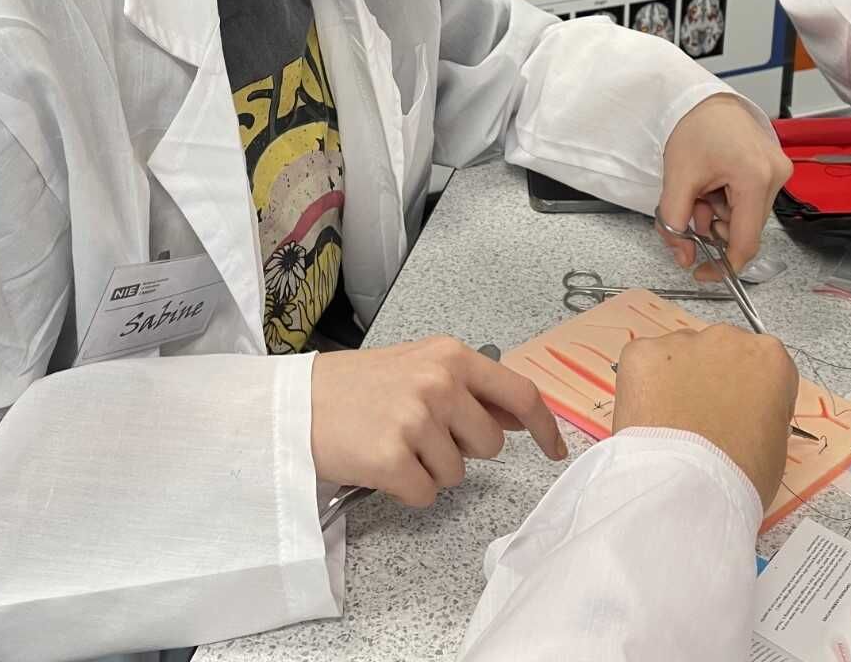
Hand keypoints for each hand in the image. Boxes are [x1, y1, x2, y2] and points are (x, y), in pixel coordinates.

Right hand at [311, 337, 566, 507]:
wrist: (295, 404)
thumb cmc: (356, 387)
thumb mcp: (418, 367)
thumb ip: (469, 388)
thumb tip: (521, 415)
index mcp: (451, 356)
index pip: (521, 393)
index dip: (544, 427)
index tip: (555, 449)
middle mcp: (439, 383)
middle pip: (489, 445)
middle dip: (461, 449)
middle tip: (418, 434)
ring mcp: (416, 421)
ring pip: (456, 474)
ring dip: (429, 470)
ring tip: (392, 444)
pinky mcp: (392, 459)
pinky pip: (426, 495)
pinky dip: (406, 490)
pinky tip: (380, 465)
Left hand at [612, 324, 798, 506]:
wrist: (686, 487)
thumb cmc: (736, 474)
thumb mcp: (776, 446)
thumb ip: (764, 414)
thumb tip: (745, 417)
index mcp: (769, 359)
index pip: (762, 368)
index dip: (748, 395)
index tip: (738, 415)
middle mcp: (727, 340)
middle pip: (719, 354)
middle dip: (710, 381)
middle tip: (702, 422)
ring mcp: (682, 343)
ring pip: (679, 357)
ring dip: (676, 383)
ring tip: (672, 426)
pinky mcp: (642, 353)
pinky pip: (643, 364)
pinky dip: (643, 387)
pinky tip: (649, 418)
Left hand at [658, 93, 791, 276]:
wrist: (702, 98)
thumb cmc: (693, 127)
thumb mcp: (678, 178)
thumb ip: (675, 223)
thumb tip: (682, 256)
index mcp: (755, 178)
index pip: (745, 241)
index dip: (724, 265)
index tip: (704, 273)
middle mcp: (776, 175)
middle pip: (744, 228)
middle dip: (713, 228)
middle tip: (690, 209)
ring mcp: (778, 171)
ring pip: (746, 216)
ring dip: (718, 213)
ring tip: (699, 188)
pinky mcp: (774, 167)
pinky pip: (750, 199)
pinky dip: (727, 200)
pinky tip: (712, 183)